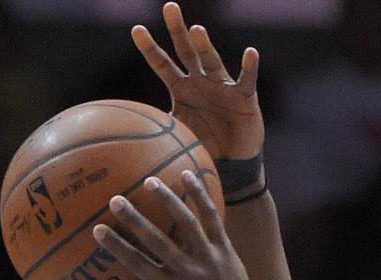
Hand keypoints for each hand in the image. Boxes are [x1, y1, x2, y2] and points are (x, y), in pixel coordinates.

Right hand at [90, 171, 251, 279]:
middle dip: (136, 221)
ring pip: (187, 224)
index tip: (97, 229)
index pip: (138, 264)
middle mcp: (187, 271)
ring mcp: (207, 257)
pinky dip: (201, 196)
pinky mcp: (223, 247)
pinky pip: (212, 217)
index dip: (117, 247)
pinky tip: (187, 174)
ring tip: (150, 181)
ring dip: (169, 201)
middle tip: (115, 200)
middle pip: (158, 242)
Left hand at [133, 2, 263, 159]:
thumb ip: (160, 128)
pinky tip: (250, 53)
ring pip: (212, 61)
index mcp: (182, 88)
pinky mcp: (244, 96)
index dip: (150, 48)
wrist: (232, 162)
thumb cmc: (205, 146)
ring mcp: (222, 85)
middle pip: (186, 51)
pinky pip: (247, 79)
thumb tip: (131, 130)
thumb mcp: (178, 136)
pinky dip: (249, 67)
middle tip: (169, 8)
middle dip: (177, 30)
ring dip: (204, 45)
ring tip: (196, 30)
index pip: (162, 64)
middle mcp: (201, 81)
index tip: (136, 30)